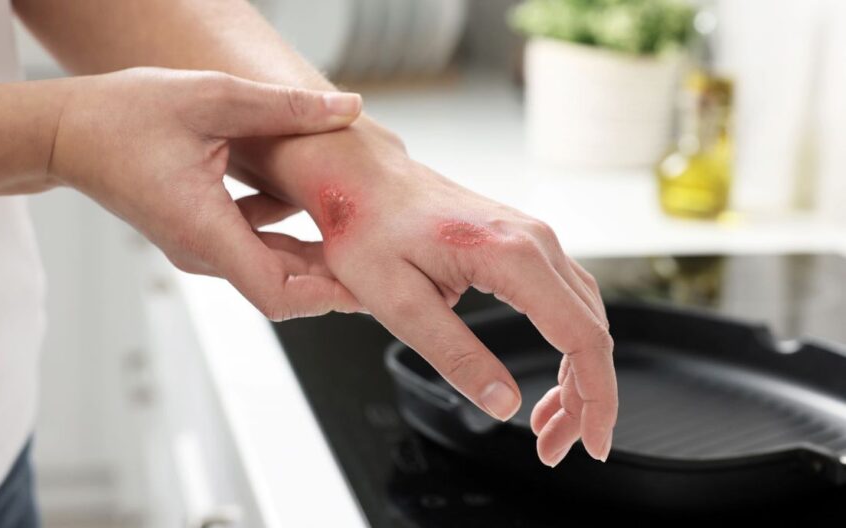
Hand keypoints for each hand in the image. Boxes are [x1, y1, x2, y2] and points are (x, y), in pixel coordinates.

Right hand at [48, 67, 365, 318]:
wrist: (68, 133)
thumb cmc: (122, 116)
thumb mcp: (210, 97)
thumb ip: (284, 107)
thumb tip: (347, 109)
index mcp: (204, 229)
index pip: (277, 291)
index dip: (328, 295)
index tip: (368, 284)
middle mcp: (202, 251)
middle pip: (284, 287)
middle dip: (335, 277)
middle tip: (383, 257)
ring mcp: (200, 248)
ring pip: (273, 269)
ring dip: (316, 256)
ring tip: (360, 232)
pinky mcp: (200, 235)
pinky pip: (256, 248)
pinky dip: (289, 236)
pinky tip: (311, 204)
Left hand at [233, 121, 616, 466]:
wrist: (361, 179)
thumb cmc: (368, 230)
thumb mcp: (400, 304)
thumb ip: (456, 357)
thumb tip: (504, 405)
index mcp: (511, 256)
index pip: (581, 338)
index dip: (595, 398)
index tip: (591, 443)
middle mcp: (534, 240)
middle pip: (592, 331)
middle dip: (587, 398)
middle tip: (558, 446)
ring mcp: (532, 237)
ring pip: (584, 316)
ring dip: (578, 374)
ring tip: (550, 422)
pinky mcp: (521, 242)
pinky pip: (565, 298)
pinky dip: (566, 343)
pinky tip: (547, 376)